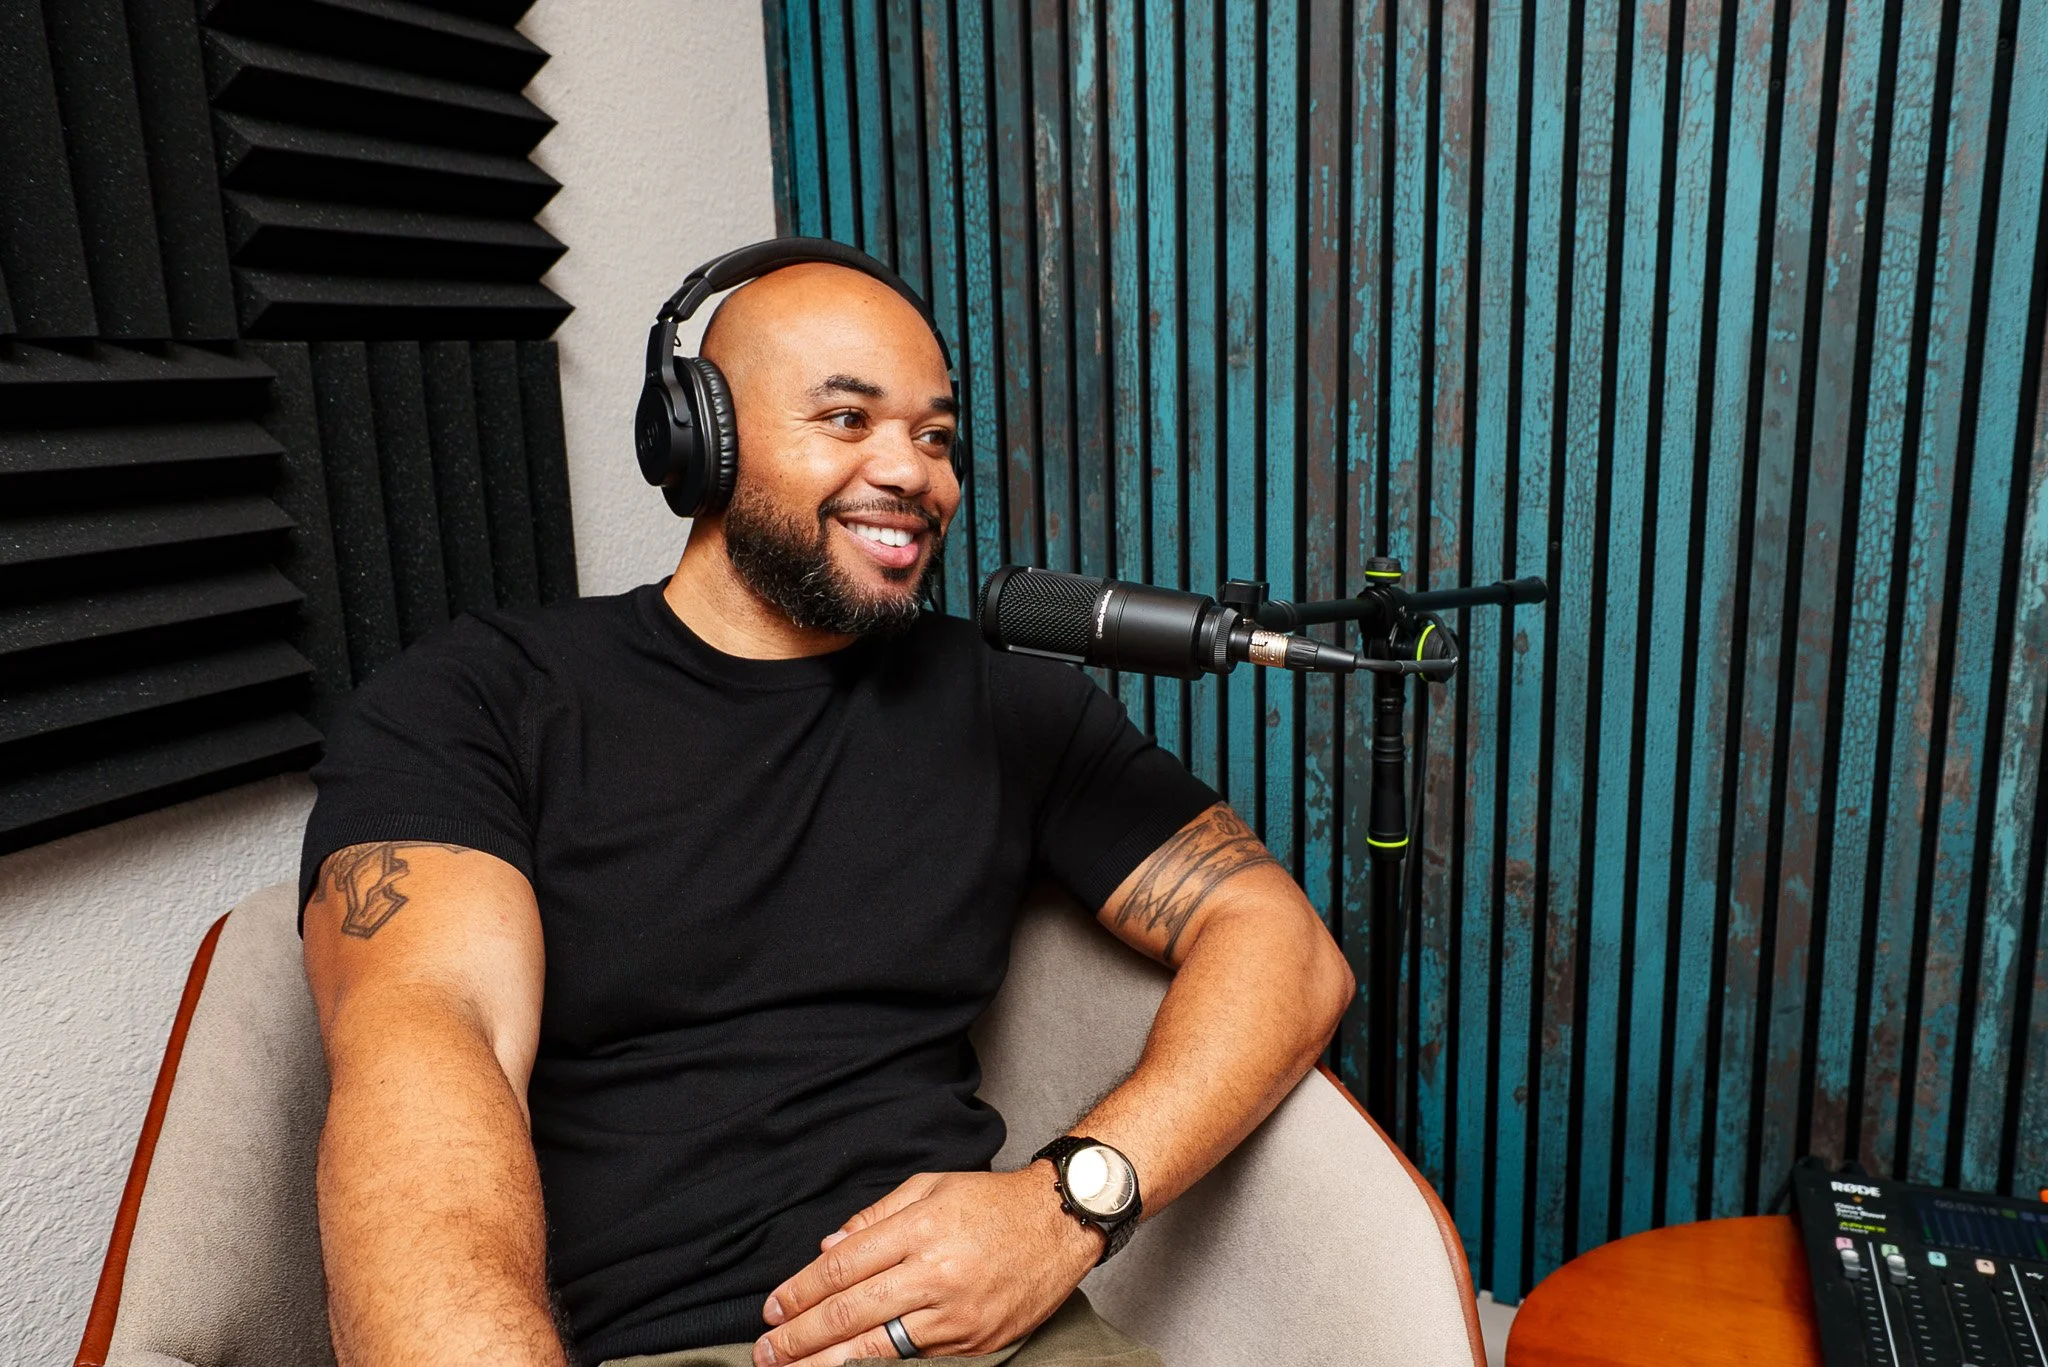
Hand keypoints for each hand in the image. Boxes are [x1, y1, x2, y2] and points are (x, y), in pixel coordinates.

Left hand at [753, 1165, 1099, 1365]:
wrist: (1062, 1223)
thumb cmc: (993, 1202)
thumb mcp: (932, 1186)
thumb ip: (876, 1217)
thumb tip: (827, 1249)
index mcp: (921, 1228)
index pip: (844, 1266)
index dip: (801, 1290)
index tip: (772, 1308)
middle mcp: (936, 1272)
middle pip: (852, 1311)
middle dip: (801, 1335)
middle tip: (766, 1350)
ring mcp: (956, 1314)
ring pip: (878, 1348)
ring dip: (827, 1363)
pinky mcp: (975, 1343)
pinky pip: (915, 1362)